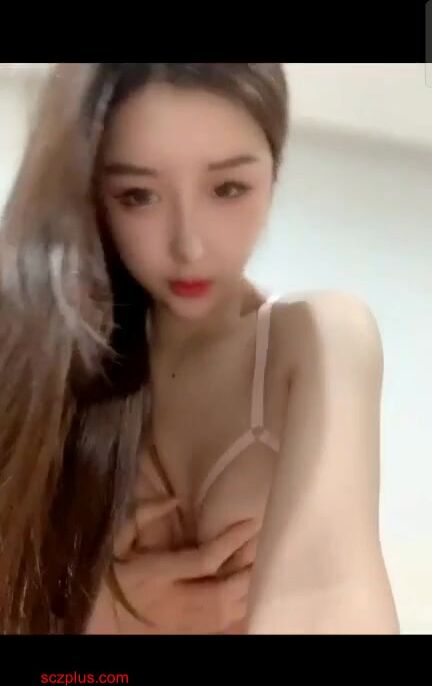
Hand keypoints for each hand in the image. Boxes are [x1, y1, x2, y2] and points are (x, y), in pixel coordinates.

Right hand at [87, 499, 258, 633]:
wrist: (92, 620)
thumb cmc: (104, 575)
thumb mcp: (113, 542)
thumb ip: (139, 517)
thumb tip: (172, 499)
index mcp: (155, 575)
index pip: (204, 559)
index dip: (232, 541)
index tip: (251, 522)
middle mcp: (172, 602)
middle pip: (223, 592)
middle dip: (248, 569)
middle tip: (264, 545)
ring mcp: (178, 625)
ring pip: (225, 614)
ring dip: (247, 591)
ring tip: (261, 566)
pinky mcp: (182, 635)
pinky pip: (219, 629)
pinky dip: (239, 615)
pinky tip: (251, 598)